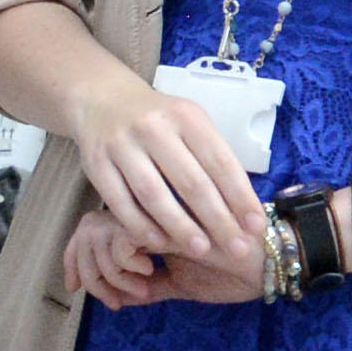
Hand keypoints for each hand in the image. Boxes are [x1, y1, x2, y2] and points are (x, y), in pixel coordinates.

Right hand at [51, 58, 266, 273]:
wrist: (102, 100)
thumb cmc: (158, 120)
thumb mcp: (189, 123)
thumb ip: (211, 156)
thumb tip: (243, 207)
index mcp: (186, 116)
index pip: (220, 161)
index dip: (240, 197)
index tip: (256, 226)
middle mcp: (154, 127)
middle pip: (191, 182)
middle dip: (218, 219)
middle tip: (237, 249)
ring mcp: (121, 145)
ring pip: (154, 194)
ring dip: (180, 227)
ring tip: (201, 250)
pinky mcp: (96, 164)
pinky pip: (120, 202)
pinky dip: (140, 226)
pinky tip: (158, 244)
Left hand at [67, 206, 273, 308]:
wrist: (270, 263)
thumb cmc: (233, 271)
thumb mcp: (183, 284)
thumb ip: (154, 285)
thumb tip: (122, 299)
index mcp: (150, 222)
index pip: (94, 228)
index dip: (77, 256)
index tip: (72, 283)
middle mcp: (149, 212)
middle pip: (87, 228)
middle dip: (80, 264)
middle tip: (92, 293)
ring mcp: (156, 213)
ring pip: (99, 233)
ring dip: (103, 270)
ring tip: (131, 290)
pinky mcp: (167, 223)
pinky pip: (124, 238)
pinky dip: (123, 263)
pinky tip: (145, 275)